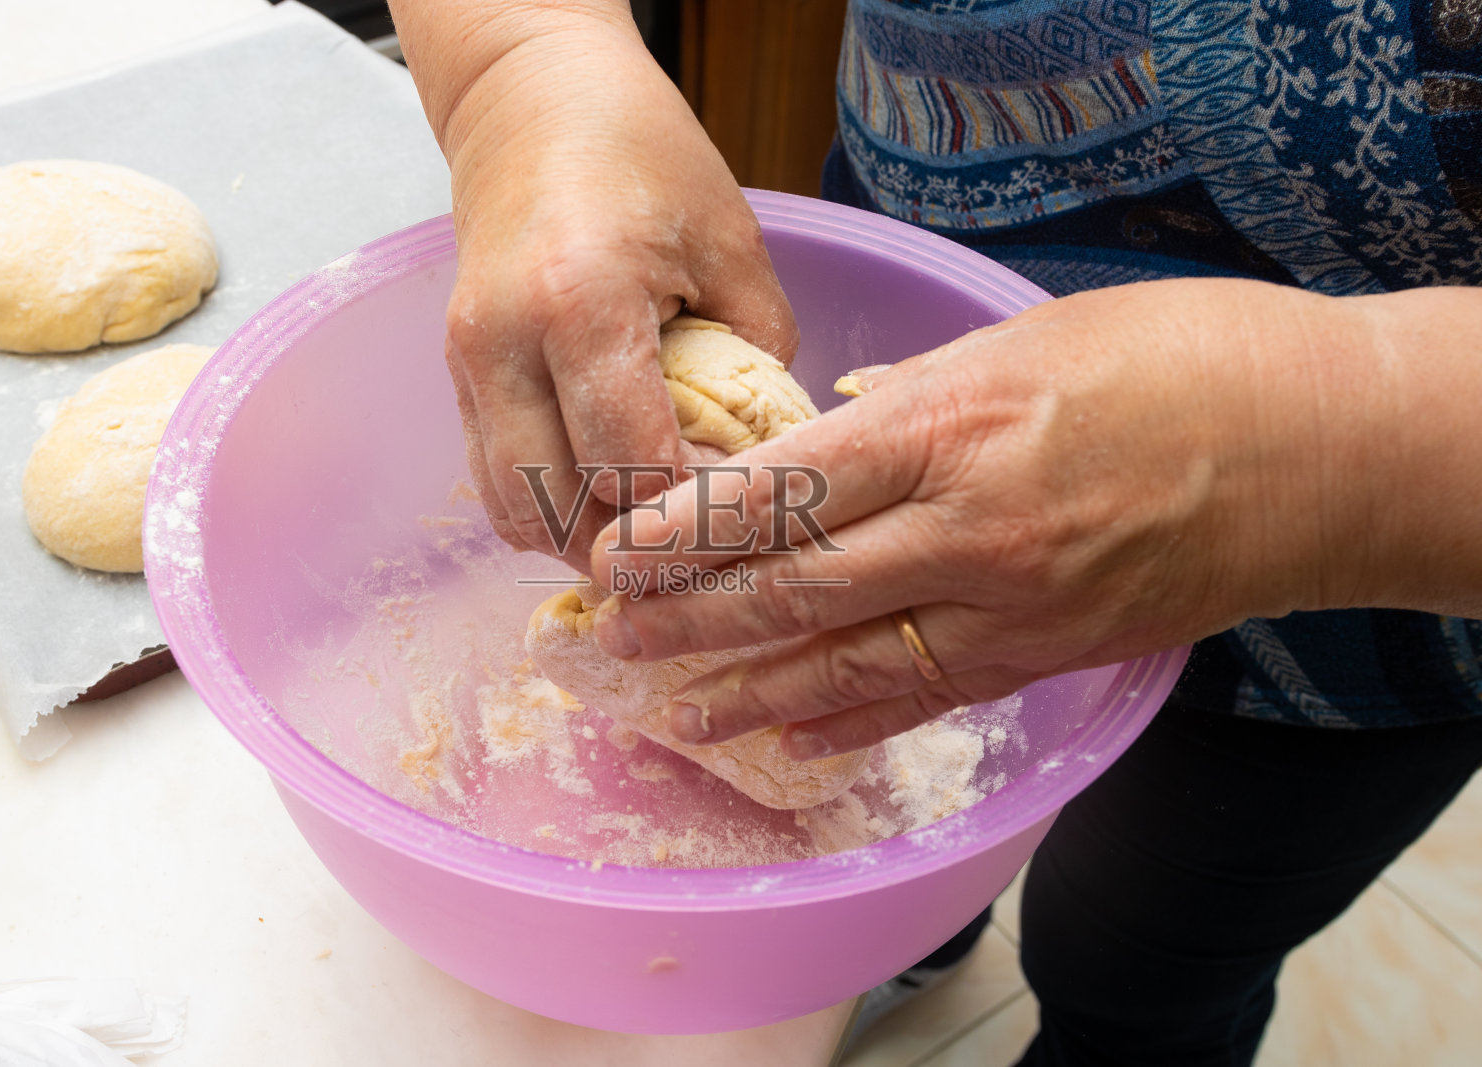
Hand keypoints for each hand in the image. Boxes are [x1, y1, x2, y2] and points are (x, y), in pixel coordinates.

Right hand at [399, 4, 796, 571]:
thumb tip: (769, 457)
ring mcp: (468, 361)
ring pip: (513, 510)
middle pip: (559, 508)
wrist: (531, 102)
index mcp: (582, 302)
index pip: (631, 466)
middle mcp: (506, 342)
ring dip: (579, 538)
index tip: (737, 510)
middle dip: (630, 546)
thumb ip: (757, 358)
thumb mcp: (733, 246)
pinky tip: (599, 498)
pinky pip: (490, 479)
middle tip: (693, 548)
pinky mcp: (455, 371)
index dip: (689, 512)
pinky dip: (545, 507)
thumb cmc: (645, 156)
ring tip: (645, 535)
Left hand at [586, 279, 1396, 758]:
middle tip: (612, 637)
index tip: (616, 550)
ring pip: (850, 661)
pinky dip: (852, 721)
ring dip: (751, 690)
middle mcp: (968, 528)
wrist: (1318, 449)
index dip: (687, 529)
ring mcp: (1010, 604)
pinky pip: (929, 696)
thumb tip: (835, 429)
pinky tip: (793, 739)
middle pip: (795, 586)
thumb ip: (918, 393)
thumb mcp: (1028, 335)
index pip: (784, 490)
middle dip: (692, 617)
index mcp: (952, 427)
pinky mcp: (1049, 653)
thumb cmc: (1181, 359)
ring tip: (673, 712)